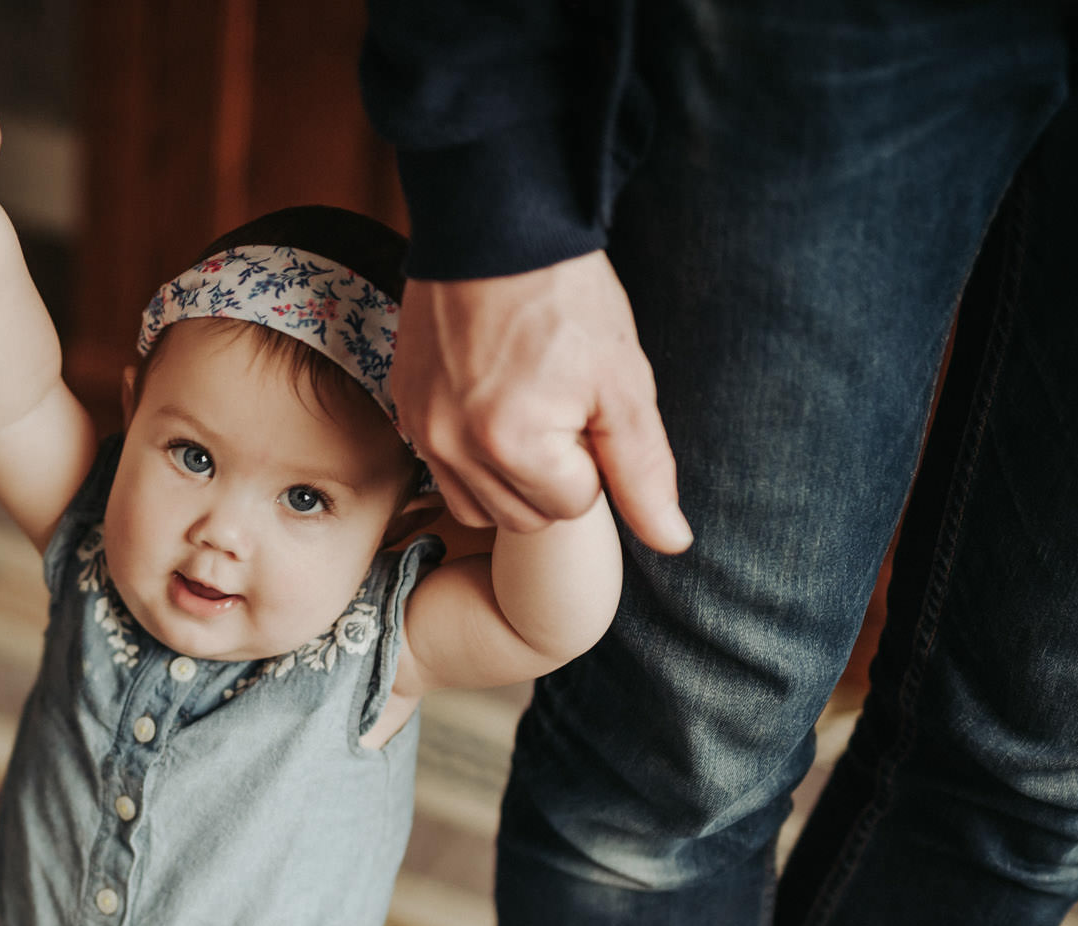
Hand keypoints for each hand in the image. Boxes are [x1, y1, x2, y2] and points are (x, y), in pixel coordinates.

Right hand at [395, 252, 690, 552]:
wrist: (495, 231)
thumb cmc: (566, 298)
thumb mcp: (623, 383)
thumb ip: (644, 471)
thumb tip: (673, 542)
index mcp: (513, 445)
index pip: (574, 505)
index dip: (592, 457)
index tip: (586, 403)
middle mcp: (454, 448)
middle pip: (525, 517)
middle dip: (553, 475)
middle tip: (560, 404)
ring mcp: (422, 432)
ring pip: (480, 506)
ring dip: (511, 477)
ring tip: (527, 409)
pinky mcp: (404, 412)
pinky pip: (443, 472)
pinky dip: (473, 456)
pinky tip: (492, 404)